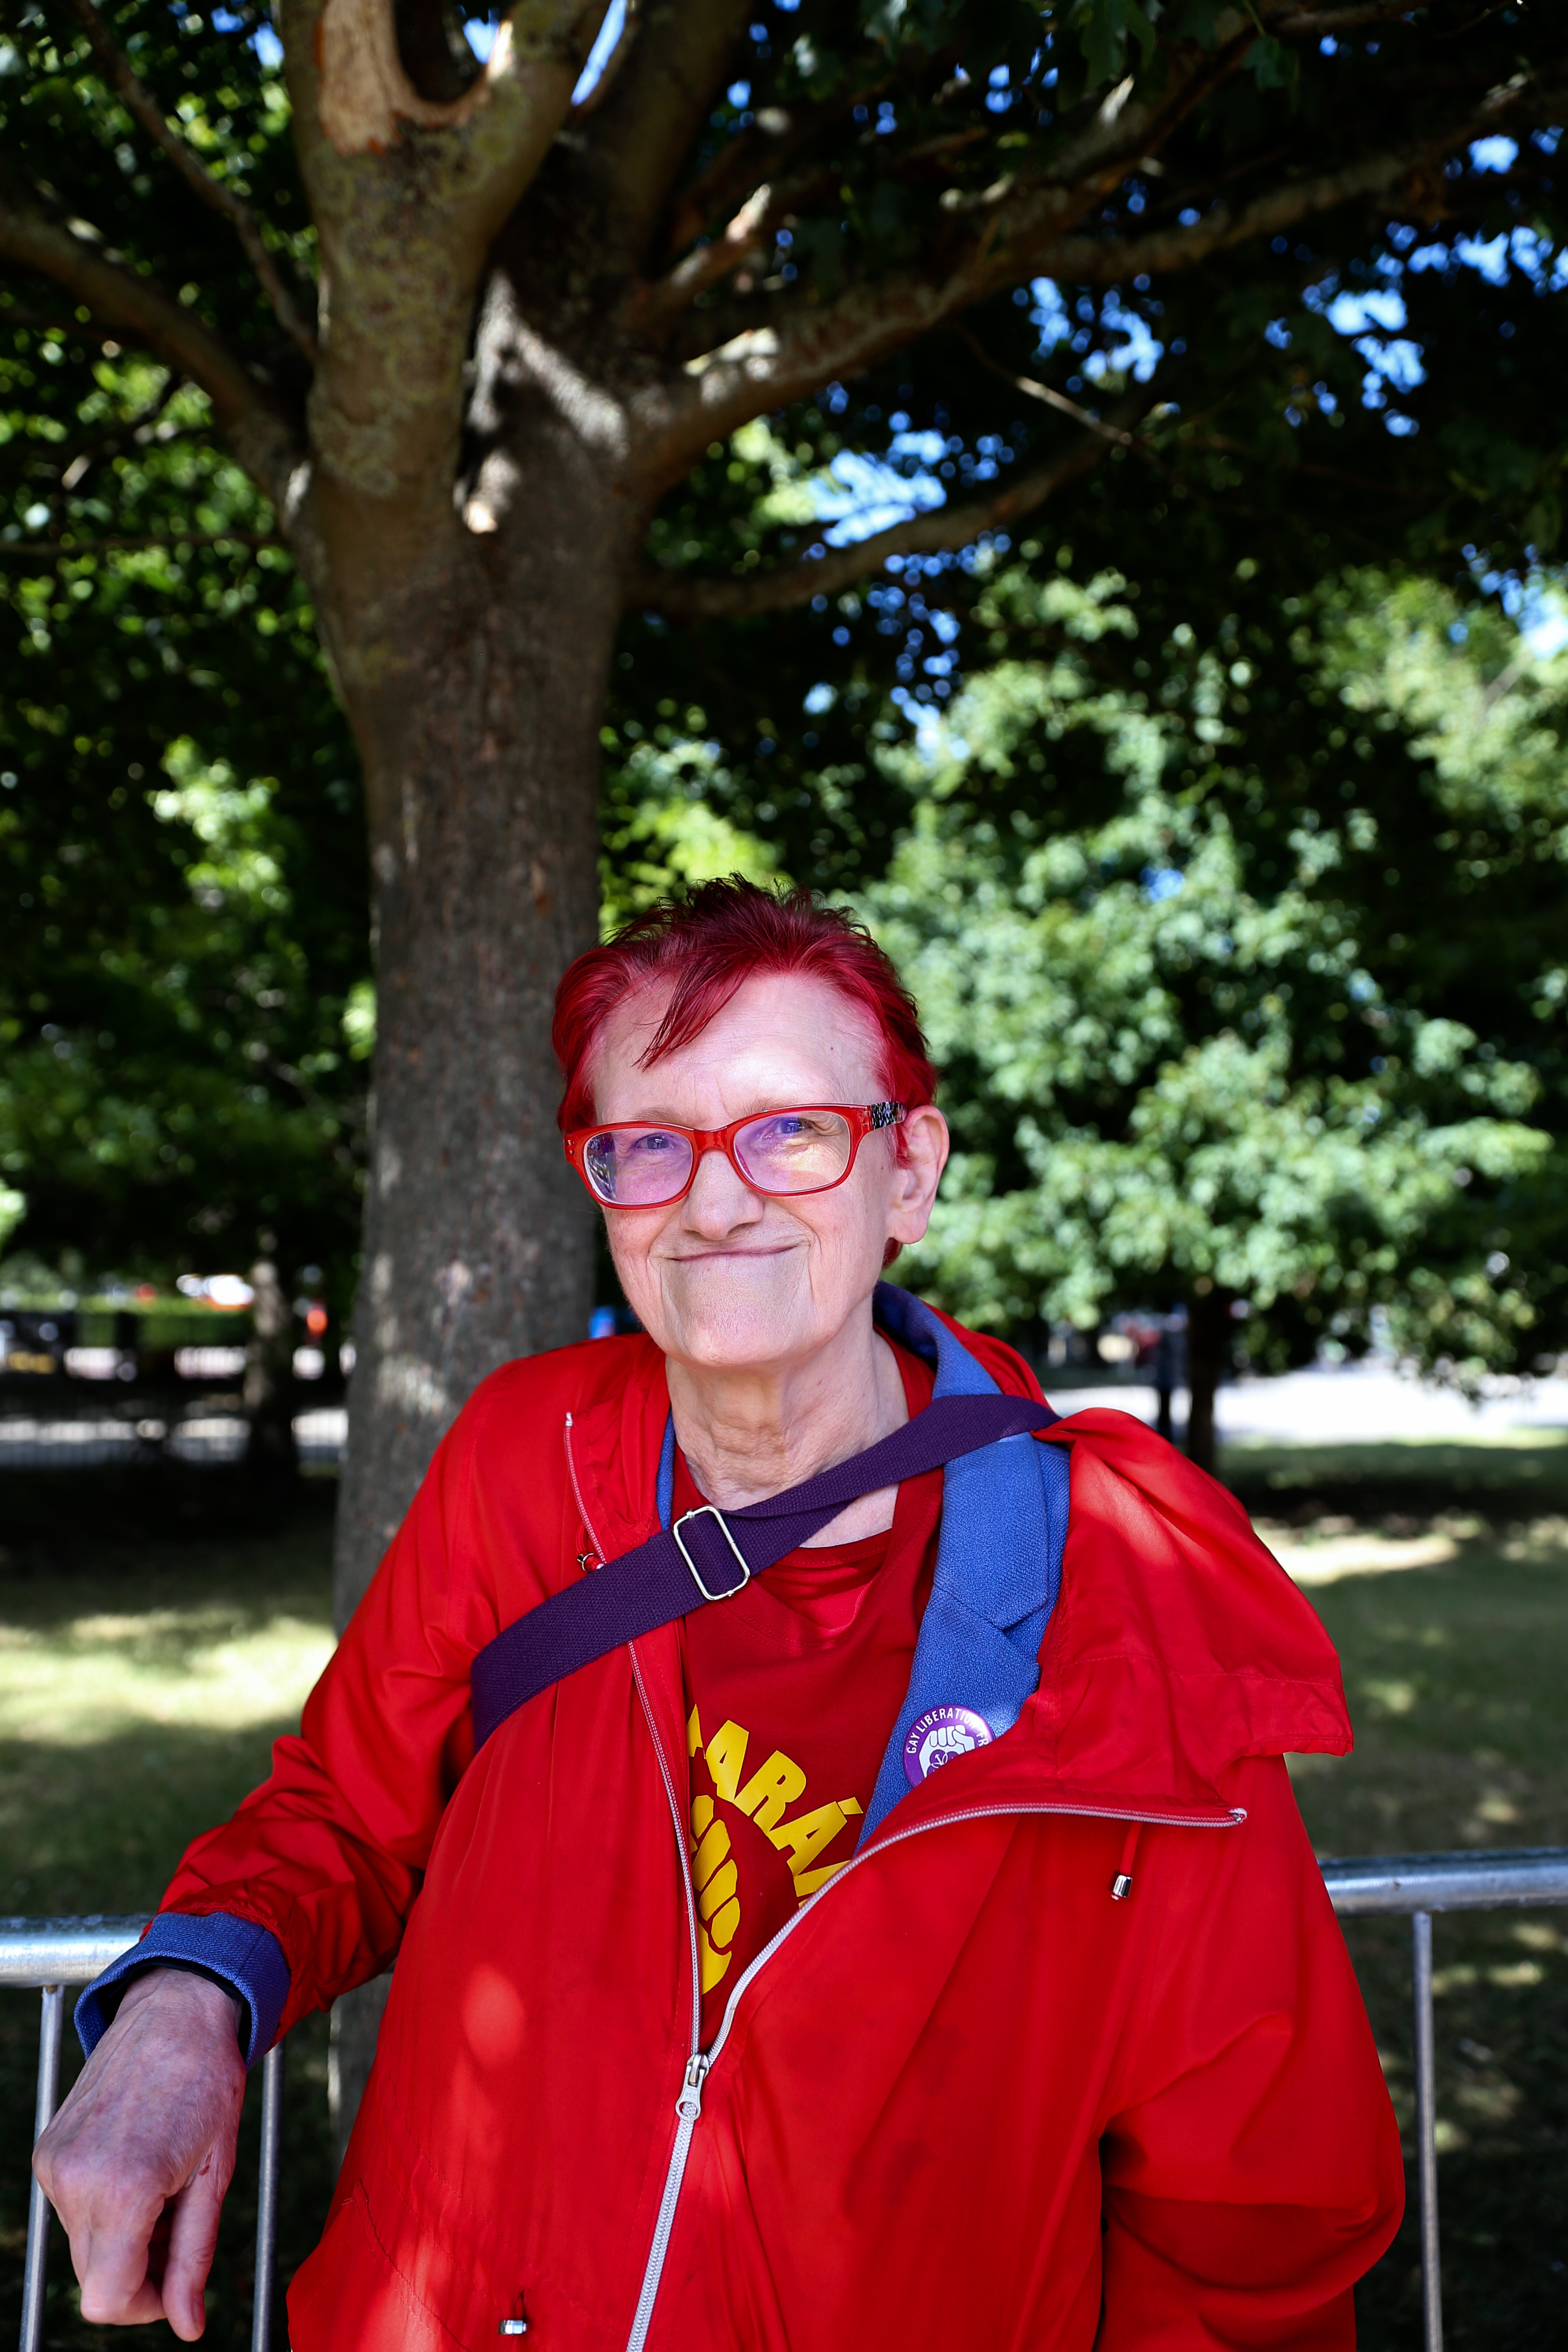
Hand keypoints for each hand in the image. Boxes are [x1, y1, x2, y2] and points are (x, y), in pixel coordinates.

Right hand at [33, 1966, 247, 2340]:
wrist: (175, 2010)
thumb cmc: (207, 2082)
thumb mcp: (215, 2175)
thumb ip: (193, 2258)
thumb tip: (188, 2327)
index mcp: (123, 2190)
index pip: (109, 2300)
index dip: (145, 2305)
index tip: (173, 2281)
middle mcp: (76, 2180)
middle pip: (95, 2277)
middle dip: (138, 2268)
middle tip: (178, 2221)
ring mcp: (55, 2164)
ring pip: (83, 2244)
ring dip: (123, 2234)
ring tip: (163, 2182)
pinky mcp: (48, 2149)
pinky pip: (72, 2207)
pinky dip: (104, 2205)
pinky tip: (138, 2164)